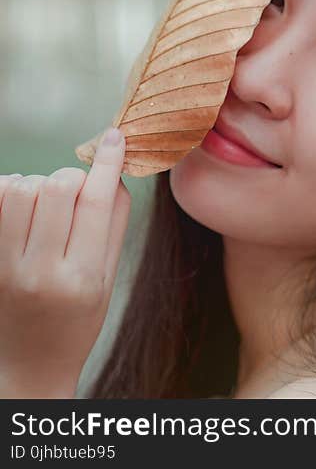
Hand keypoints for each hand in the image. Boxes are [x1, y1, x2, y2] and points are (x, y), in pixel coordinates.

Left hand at [0, 127, 130, 397]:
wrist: (29, 365)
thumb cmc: (78, 321)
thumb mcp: (109, 280)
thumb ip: (113, 226)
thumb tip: (114, 173)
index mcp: (82, 278)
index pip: (95, 203)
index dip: (107, 163)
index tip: (116, 138)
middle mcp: (39, 272)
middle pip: (55, 188)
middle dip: (72, 177)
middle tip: (78, 191)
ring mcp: (4, 267)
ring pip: (19, 188)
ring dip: (39, 183)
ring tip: (47, 204)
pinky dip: (11, 191)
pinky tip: (23, 208)